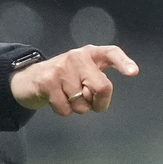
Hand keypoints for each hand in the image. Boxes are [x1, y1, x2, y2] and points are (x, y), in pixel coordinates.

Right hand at [9, 45, 137, 115]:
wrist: (29, 77)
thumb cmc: (63, 78)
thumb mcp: (82, 73)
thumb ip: (96, 81)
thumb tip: (100, 98)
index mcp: (90, 53)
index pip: (111, 53)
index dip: (123, 62)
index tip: (133, 72)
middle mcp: (77, 56)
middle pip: (102, 86)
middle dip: (99, 102)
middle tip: (89, 101)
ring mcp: (61, 67)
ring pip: (82, 103)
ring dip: (77, 107)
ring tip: (66, 96)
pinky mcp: (47, 80)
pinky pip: (65, 109)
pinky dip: (63, 111)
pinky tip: (55, 99)